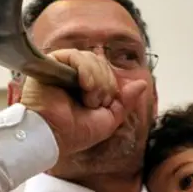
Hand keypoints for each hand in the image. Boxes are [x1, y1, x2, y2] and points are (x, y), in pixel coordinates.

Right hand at [19, 49, 146, 158]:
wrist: (53, 137)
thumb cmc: (75, 133)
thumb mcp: (108, 119)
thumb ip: (125, 101)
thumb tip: (142, 84)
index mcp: (86, 87)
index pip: (107, 72)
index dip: (110, 86)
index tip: (102, 105)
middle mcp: (73, 75)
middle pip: (101, 63)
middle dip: (105, 84)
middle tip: (93, 103)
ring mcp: (61, 69)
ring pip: (90, 58)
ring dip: (96, 79)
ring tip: (87, 98)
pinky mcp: (50, 65)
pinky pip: (74, 55)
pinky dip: (85, 69)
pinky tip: (84, 84)